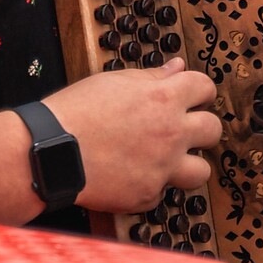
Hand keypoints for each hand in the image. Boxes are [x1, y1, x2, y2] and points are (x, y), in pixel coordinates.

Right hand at [46, 58, 221, 212]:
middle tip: (186, 130)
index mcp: (164, 99)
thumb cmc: (75, 112)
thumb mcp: (113, 82)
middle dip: (202, 128)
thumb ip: (151, 77)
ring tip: (170, 161)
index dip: (200, 92)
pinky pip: (161, 193)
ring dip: (188, 165)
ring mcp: (162, 167)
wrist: (50, 152)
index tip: (195, 97)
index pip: (205, 88)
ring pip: (201, 171)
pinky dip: (150, 187)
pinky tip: (133, 177)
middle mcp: (171, 134)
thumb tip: (176, 67)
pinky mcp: (147, 195)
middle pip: (213, 130)